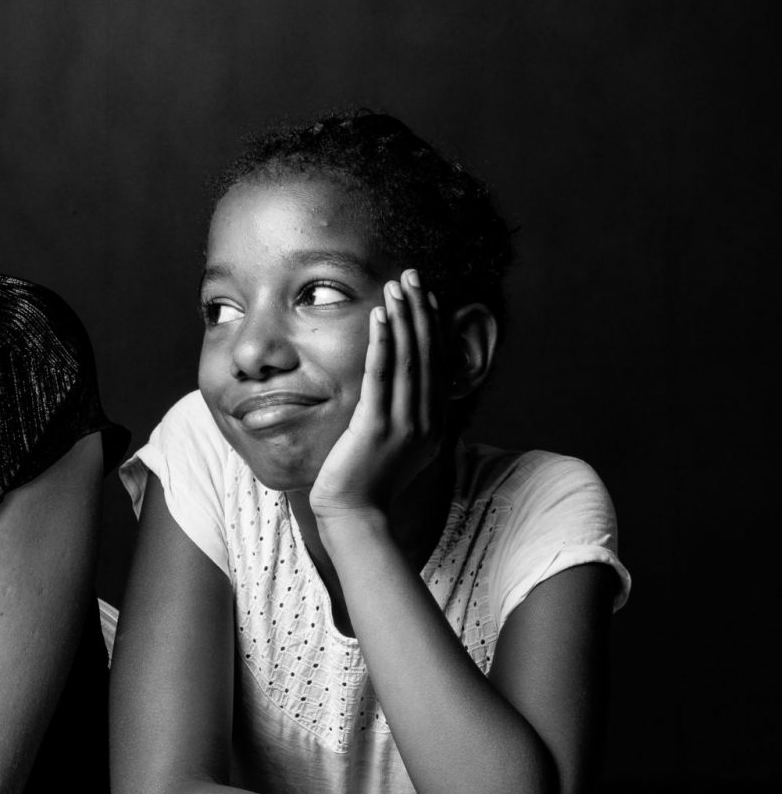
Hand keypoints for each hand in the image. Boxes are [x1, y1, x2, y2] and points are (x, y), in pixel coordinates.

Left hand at [309, 268, 443, 520]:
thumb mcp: (399, 449)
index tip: (428, 296)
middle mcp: (426, 421)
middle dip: (422, 311)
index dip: (433, 327)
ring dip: (404, 318)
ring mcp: (403, 424)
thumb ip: (408, 420)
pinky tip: (381, 317)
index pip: (437, 364)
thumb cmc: (368, 485)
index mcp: (434, 424)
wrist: (355, 517)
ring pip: (409, 359)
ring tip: (398, 285)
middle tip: (415, 276)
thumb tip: (409, 397)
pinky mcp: (376, 427)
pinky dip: (383, 343)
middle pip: (428, 354)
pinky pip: (381, 376)